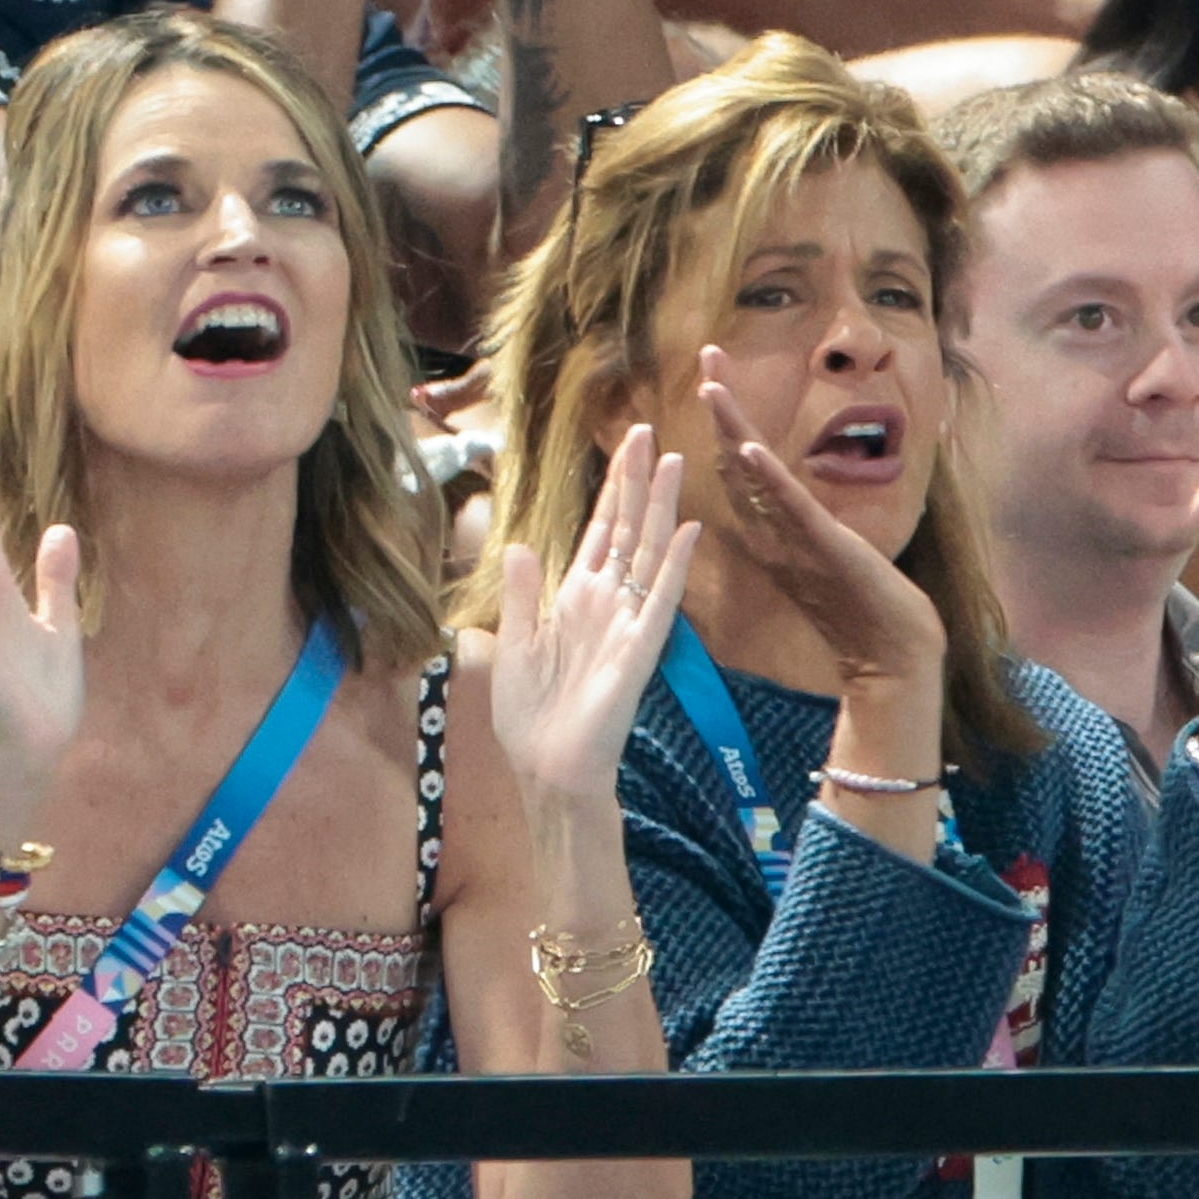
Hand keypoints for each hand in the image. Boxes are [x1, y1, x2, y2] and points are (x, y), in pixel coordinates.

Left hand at [491, 422, 694, 809]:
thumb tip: (520, 544)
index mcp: (573, 598)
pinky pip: (662, 599)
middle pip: (626, 529)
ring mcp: (627, 621)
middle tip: (648, 432)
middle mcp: (605, 602)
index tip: (625, 446)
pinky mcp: (640, 647)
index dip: (612, 489)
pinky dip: (674, 564)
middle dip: (637, 481)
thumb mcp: (512, 645)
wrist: (548, 766)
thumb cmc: (530, 716)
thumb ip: (523, 595)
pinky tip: (686, 529)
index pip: (598, 532)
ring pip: (647, 552)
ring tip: (672, 461)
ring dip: (660, 508)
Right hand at [697, 344, 946, 690]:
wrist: (890, 659)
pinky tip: (749, 446)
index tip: (713, 377)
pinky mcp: (823, 548)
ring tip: (712, 384)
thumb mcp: (831, 558)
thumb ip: (809, 529)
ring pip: (752, 477)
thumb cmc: (867, 614)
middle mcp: (773, 536)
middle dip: (721, 406)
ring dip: (732, 427)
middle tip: (707, 356)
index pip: (740, 469)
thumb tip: (799, 504)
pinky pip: (789, 507)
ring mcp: (793, 542)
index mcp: (773, 536)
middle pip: (734, 460)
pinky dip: (766, 477)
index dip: (724, 422)